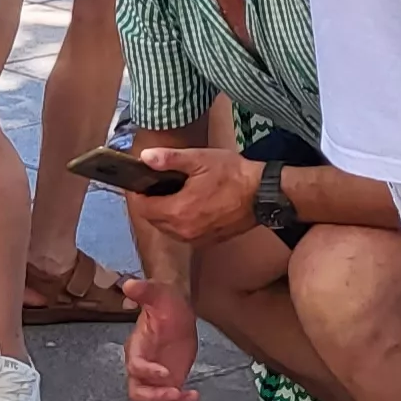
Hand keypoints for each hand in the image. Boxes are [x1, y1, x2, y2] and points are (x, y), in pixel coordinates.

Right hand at [120, 282, 203, 400]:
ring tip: (191, 397)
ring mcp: (156, 379)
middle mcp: (143, 367)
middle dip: (156, 398)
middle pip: (138, 393)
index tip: (166, 372)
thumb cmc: (165, 302)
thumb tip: (129, 285)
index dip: (148, 373)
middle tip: (176, 393)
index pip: (135, 367)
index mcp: (137, 347)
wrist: (177, 309)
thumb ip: (144, 291)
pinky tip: (195, 399)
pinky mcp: (171, 383)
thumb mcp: (158, 293)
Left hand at [127, 147, 262, 244]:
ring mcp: (196, 240)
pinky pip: (183, 235)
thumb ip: (169, 159)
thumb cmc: (232, 175)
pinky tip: (190, 206)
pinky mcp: (208, 242)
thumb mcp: (199, 159)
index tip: (142, 182)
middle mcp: (184, 231)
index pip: (143, 208)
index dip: (139, 194)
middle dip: (151, 204)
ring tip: (175, 194)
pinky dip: (180, 223)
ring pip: (167, 229)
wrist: (261, 194)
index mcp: (178, 211)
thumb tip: (145, 157)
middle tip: (159, 185)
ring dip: (165, 214)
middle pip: (153, 220)